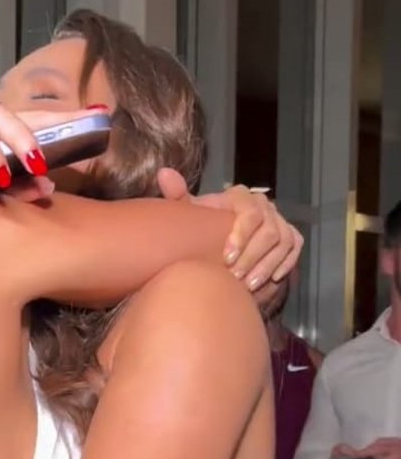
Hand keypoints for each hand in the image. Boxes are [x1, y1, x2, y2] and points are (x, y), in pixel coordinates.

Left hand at [158, 173, 302, 297]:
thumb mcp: (188, 213)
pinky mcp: (290, 237)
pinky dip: (285, 264)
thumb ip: (178, 196)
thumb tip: (164, 174)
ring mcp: (280, 221)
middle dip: (252, 257)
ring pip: (284, 242)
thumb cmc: (200, 226)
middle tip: (236, 278)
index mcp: (241, 197)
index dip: (241, 235)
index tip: (226, 258)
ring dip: (267, 265)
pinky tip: (270, 280)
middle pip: (269, 231)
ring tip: (249, 285)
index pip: (250, 213)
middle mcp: (265, 206)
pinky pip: (294, 249)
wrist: (215, 239)